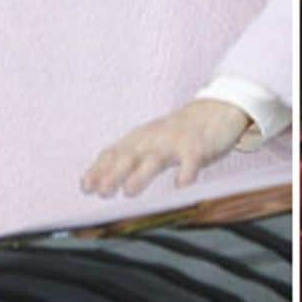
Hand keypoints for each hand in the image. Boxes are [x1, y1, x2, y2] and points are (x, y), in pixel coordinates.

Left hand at [82, 98, 251, 198]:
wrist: (216, 109)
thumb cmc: (176, 133)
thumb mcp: (149, 142)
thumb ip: (126, 160)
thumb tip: (94, 182)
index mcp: (139, 139)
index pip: (114, 153)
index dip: (99, 169)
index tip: (85, 187)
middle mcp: (153, 139)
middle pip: (129, 155)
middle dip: (113, 173)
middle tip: (101, 192)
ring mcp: (175, 142)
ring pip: (155, 158)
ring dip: (141, 174)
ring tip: (129, 191)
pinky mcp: (198, 147)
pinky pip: (192, 160)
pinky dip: (186, 171)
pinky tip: (181, 184)